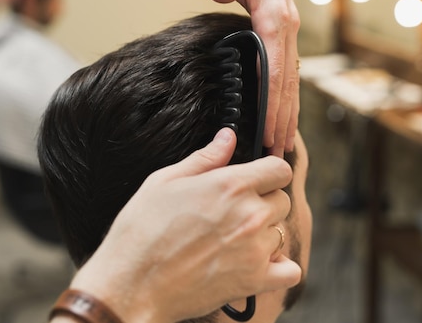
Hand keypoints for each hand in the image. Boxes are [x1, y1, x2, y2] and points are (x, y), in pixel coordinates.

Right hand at [69, 128, 300, 322]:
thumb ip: (205, 158)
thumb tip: (227, 137)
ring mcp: (255, 249)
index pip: (279, 169)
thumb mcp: (165, 181)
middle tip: (234, 214)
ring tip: (233, 241)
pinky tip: (257, 264)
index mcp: (231, 185)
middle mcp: (250, 214)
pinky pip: (290, 271)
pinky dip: (279, 268)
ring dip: (264, 235)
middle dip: (263, 203)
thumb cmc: (141, 231)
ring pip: (280, 232)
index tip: (257, 180)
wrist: (131, 285)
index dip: (269, 172)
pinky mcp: (254, 281)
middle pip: (282, 200)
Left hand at [196, 0, 300, 156]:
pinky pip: (286, 68)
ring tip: (284, 143)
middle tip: (278, 152)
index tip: (268, 132)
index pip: (276, 68)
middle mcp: (285, 23)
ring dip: (289, 111)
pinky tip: (281, 112)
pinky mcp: (278, 28)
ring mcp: (285, 26)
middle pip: (289, 80)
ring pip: (291, 77)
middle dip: (284, 117)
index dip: (272, 103)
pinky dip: (285, 94)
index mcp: (273, 13)